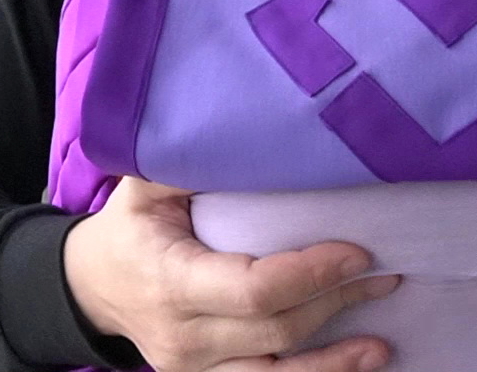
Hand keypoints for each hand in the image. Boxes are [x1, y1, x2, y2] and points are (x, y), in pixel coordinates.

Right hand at [64, 176, 401, 371]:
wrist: (91, 287)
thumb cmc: (129, 227)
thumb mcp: (145, 185)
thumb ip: (188, 162)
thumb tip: (245, 128)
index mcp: (171, 280)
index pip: (253, 288)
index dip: (310, 273)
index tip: (357, 252)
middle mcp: (183, 335)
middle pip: (275, 328)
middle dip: (335, 302)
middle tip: (385, 274)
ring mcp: (194, 367)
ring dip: (334, 360)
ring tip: (381, 342)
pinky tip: (353, 364)